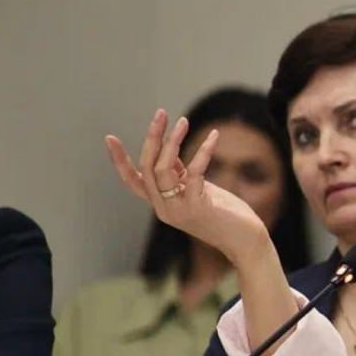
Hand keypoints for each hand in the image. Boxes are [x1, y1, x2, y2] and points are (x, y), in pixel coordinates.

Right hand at [105, 109, 269, 265]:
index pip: (133, 181)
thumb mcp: (197, 190)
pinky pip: (194, 172)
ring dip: (173, 141)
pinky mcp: (197, 207)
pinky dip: (203, 151)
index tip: (109, 138)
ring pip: (163, 169)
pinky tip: (214, 136)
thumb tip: (170, 151)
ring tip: (183, 121)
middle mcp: (164, 208)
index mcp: (161, 203)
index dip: (119, 161)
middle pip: (147, 168)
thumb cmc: (225, 214)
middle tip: (161, 114)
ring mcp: (178, 209)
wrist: (246, 241)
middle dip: (152, 137)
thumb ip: (180, 175)